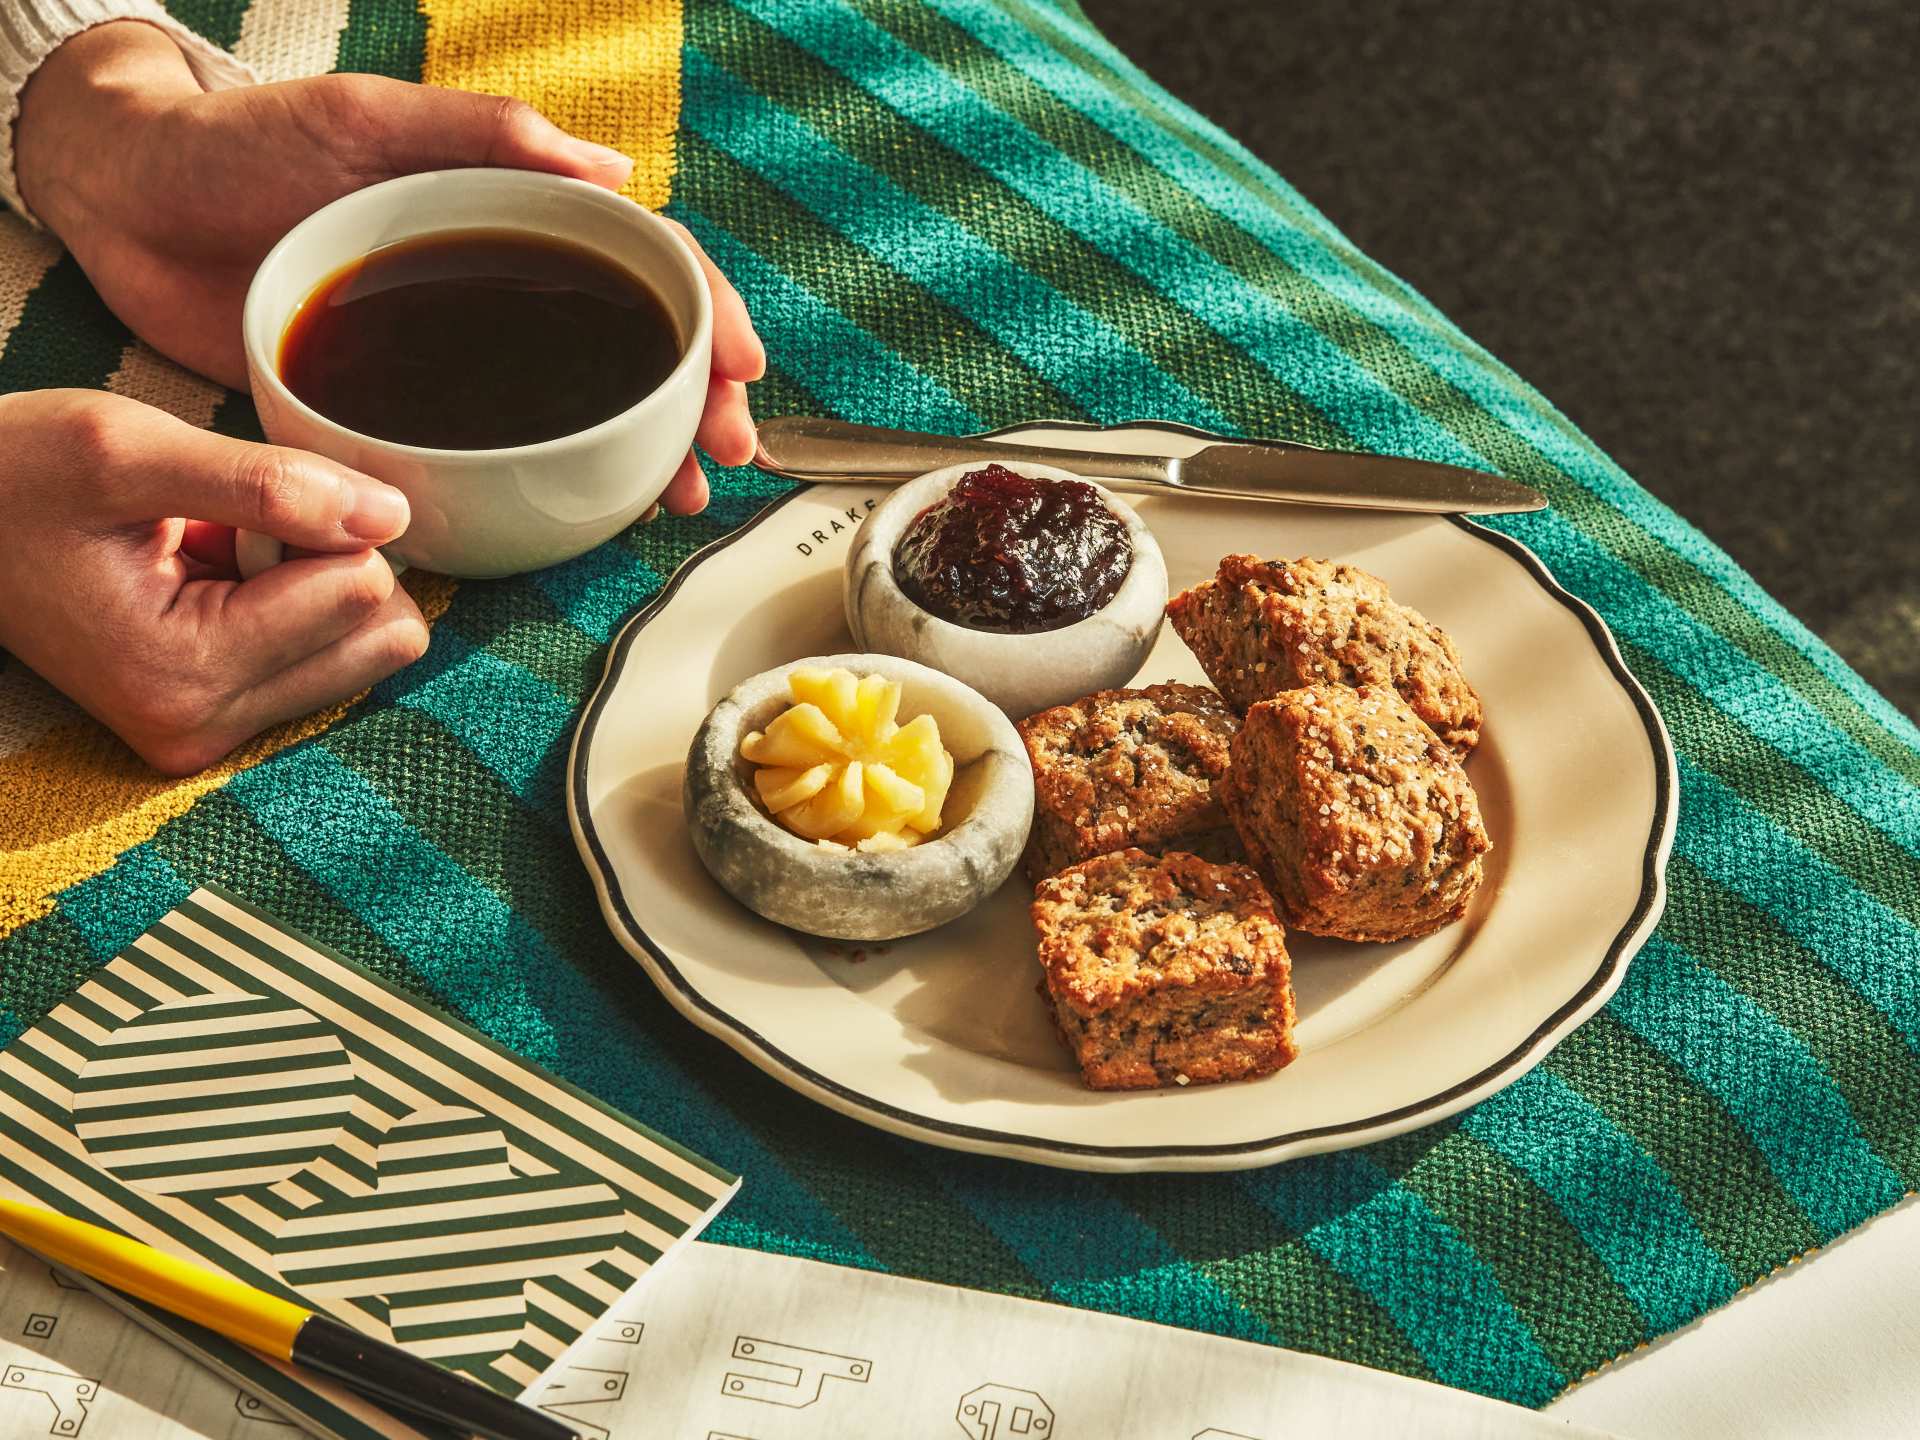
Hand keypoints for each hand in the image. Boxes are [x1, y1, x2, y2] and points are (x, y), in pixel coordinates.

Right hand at [0, 388, 427, 774]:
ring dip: (307, 587)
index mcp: (184, 675)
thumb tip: (392, 517)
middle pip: (381, 638)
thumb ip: (270, 483)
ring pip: (365, 651)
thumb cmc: (16, 474)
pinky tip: (207, 578)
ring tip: (209, 557)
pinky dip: (284, 607)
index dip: (315, 521)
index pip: (359, 590)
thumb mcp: (127, 448)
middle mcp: (204, 729)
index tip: (224, 509)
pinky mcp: (215, 723)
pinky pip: (322, 660)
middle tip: (225, 535)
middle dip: (327, 566)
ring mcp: (210, 735)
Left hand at [13, 20, 763, 515]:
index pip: (642, 257)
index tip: (740, 366)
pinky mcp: (411, 404)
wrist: (127, 206)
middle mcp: (501, 280)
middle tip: (723, 454)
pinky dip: (556, 484)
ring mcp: (462, 349)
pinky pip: (502, 447)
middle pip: (630, 343)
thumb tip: (612, 171)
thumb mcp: (363, 122)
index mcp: (509, 206)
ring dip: (643, 452)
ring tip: (678, 499)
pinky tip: (589, 512)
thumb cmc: (237, 144)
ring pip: (581, 405)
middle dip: (695, 399)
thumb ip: (481, 135)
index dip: (705, 311)